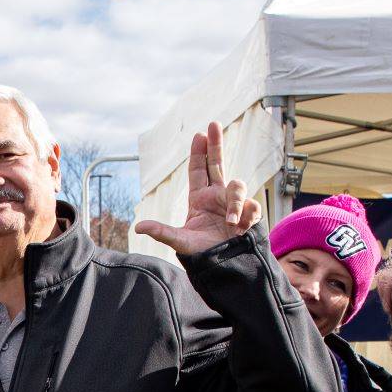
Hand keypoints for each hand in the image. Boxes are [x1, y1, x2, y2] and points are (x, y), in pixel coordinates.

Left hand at [134, 121, 261, 255]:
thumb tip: (138, 227)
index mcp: (199, 199)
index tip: (198, 134)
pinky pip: (252, 206)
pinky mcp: (249, 214)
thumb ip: (162, 232)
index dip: (198, 153)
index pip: (198, 170)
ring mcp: (234, 204)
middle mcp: (217, 196)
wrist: (224, 266)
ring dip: (235, 202)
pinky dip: (247, 215)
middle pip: (217, 164)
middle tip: (213, 124)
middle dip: (216, 144)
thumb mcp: (180, 242)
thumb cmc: (201, 253)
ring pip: (237, 186)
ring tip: (231, 222)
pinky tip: (241, 228)